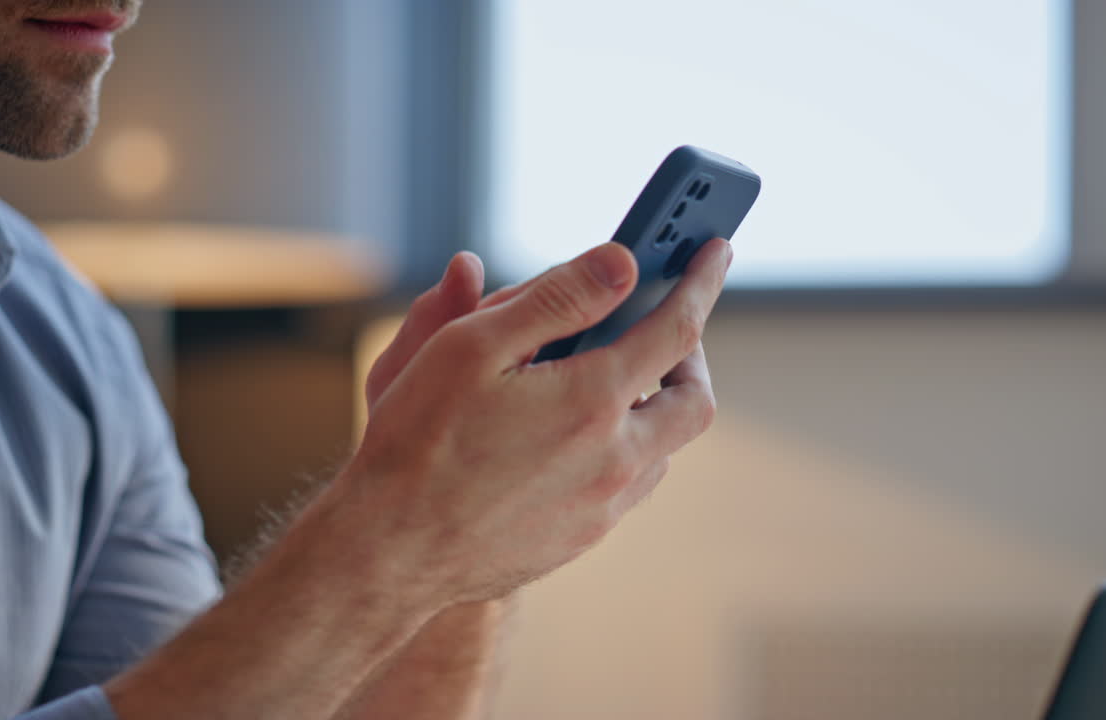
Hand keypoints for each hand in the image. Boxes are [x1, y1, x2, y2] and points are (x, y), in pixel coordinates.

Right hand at [339, 238, 730, 607]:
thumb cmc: (418, 440)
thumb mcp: (472, 346)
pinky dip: (623, 447)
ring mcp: (603, 506)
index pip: (678, 328)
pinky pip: (629, 485)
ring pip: (664, 449)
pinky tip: (576, 434)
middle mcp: (615, 459)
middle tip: (663, 327)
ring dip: (654, 406)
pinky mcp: (583, 537)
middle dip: (692, 356)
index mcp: (593, 400)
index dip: (700, 281)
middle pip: (695, 401)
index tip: (714, 251)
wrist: (392, 550)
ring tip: (610, 378)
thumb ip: (556, 298)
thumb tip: (622, 262)